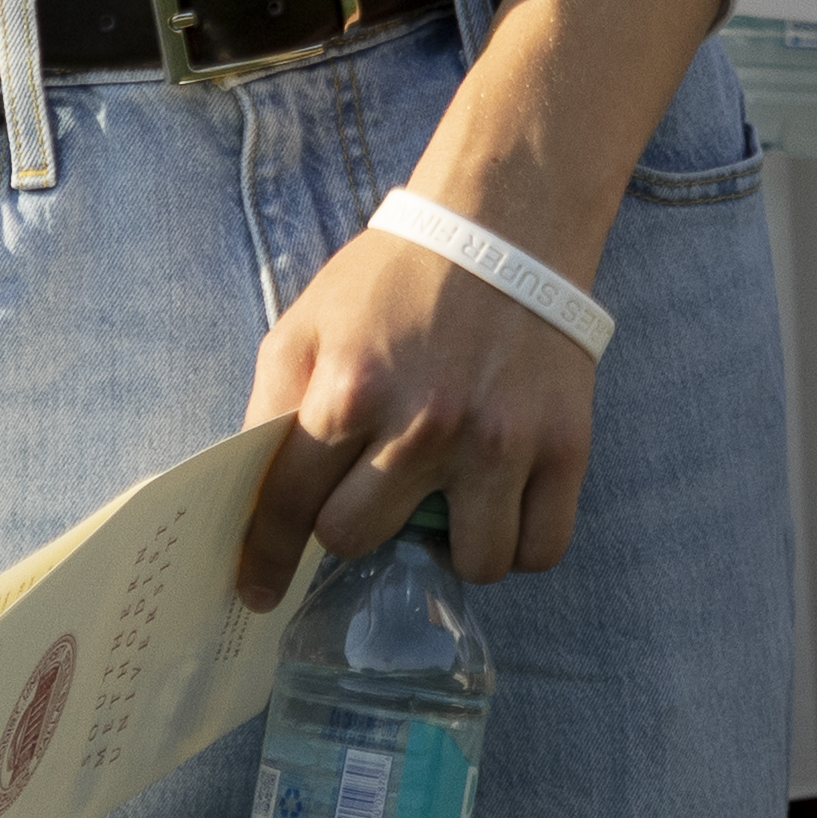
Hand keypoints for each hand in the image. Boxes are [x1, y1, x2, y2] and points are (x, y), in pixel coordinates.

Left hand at [238, 206, 608, 596]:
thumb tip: (253, 498)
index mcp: (351, 389)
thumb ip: (273, 405)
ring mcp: (500, 443)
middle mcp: (425, 426)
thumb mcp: (310, 321)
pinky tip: (499, 509)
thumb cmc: (398, 278)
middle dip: (355, 523)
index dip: (264, 557)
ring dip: (449, 547)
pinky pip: (540, 548)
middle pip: (361, 540)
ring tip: (447, 505)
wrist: (506, 225)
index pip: (289, 504)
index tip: (258, 592)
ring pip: (468, 564)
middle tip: (373, 495)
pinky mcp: (564, 446)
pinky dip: (518, 543)